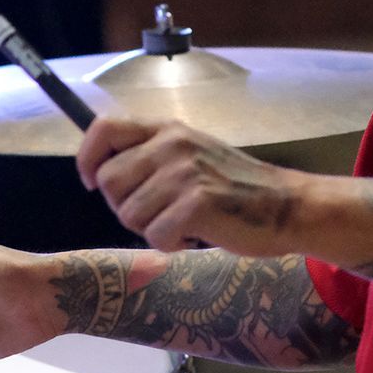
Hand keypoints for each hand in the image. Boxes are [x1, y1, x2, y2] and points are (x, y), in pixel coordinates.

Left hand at [77, 116, 311, 255]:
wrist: (285, 206)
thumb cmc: (235, 187)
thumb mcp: (191, 153)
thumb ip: (152, 155)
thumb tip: (101, 172)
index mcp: (167, 129)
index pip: (104, 128)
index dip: (87, 158)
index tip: (89, 182)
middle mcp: (172, 144)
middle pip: (109, 181)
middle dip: (124, 206)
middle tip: (158, 212)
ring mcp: (184, 173)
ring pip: (129, 214)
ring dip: (151, 229)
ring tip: (184, 222)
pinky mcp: (196, 204)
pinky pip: (155, 236)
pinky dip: (172, 244)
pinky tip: (196, 234)